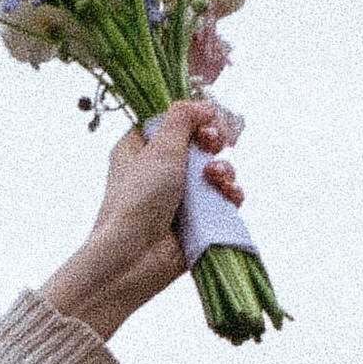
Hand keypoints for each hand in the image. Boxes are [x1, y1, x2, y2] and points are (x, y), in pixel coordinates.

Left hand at [42, 98, 244, 341]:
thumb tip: (206, 105)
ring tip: (214, 177)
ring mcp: (180, 195)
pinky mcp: (198, 219)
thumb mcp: (159, 149)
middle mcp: (160, 169)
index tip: (207, 118)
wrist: (133, 258)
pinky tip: (228, 195)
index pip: (174, 121)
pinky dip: (229, 193)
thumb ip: (183, 118)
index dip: (195, 117)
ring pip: (216, 170)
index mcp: (140, 148)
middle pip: (200, 142)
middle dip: (213, 141)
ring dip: (223, 168)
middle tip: (213, 142)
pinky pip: (223, 198)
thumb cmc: (137, 200)